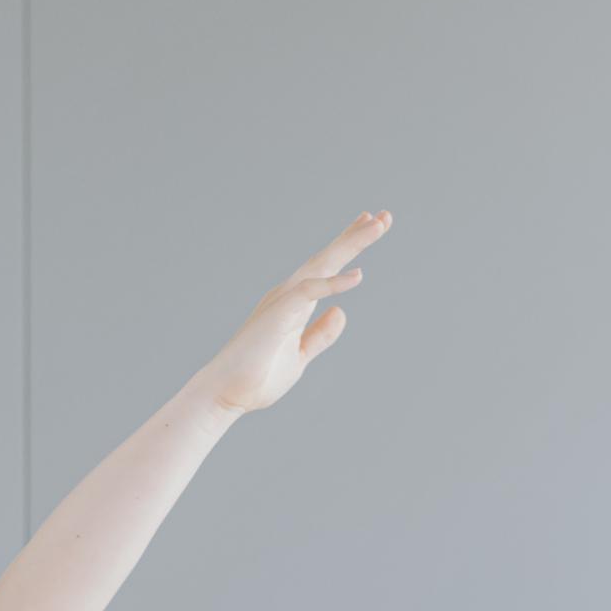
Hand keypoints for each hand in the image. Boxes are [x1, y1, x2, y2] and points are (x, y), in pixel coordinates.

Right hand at [195, 212, 391, 415]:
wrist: (226, 394)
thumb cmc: (257, 377)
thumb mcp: (300, 355)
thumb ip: (320, 335)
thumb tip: (341, 312)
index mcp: (295, 304)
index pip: (326, 268)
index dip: (349, 246)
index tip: (370, 224)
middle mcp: (289, 295)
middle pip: (328, 258)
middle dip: (356, 236)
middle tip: (384, 216)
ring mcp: (283, 301)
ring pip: (322, 264)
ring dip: (351, 244)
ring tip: (378, 224)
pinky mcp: (279, 314)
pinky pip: (309, 291)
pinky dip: (334, 283)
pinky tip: (358, 275)